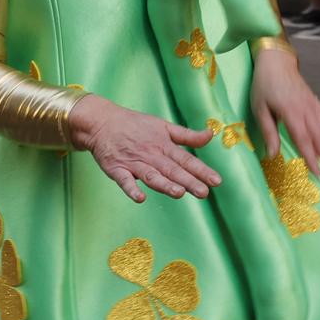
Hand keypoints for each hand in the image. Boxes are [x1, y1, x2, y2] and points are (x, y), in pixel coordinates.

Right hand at [69, 94, 219, 203]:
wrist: (102, 122)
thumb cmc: (136, 125)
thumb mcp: (164, 126)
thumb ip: (188, 135)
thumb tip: (211, 135)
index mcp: (164, 145)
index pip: (186, 160)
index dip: (202, 170)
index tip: (216, 181)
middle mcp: (151, 154)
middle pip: (172, 170)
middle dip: (188, 181)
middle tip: (203, 192)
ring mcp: (133, 163)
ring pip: (151, 175)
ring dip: (164, 184)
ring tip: (178, 193)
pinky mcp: (117, 169)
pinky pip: (124, 181)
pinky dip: (131, 189)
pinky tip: (140, 197)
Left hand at [249, 47, 319, 175]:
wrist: (276, 62)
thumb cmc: (264, 86)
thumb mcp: (260, 109)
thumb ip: (269, 132)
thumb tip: (272, 155)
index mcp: (291, 114)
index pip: (303, 141)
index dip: (312, 158)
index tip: (319, 174)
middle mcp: (307, 112)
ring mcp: (314, 107)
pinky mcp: (317, 103)